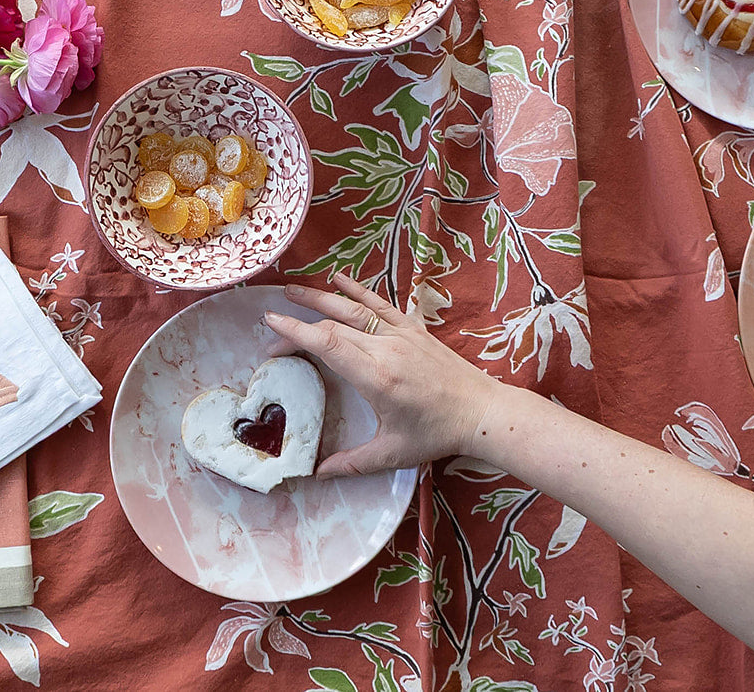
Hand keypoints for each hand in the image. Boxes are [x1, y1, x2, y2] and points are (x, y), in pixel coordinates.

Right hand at [263, 273, 502, 477]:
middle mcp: (386, 348)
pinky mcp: (414, 329)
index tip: (271, 324)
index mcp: (376, 377)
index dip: (295, 331)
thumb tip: (318, 474)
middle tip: (273, 325)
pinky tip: (339, 279)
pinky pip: (380, 304)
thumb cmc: (437, 434)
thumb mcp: (392, 453)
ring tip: (293, 288)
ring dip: (321, 295)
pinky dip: (358, 290)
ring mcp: (401, 334)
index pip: (327, 344)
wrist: (482, 411)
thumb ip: (352, 463)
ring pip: (354, 307)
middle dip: (299, 322)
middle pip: (333, 325)